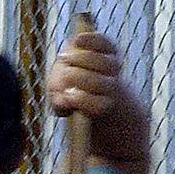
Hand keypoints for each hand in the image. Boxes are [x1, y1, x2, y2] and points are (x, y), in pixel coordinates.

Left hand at [46, 28, 152, 173]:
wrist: (113, 134)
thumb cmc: (87, 105)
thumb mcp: (72, 87)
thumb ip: (60, 82)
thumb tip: (61, 94)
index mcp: (109, 65)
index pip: (107, 46)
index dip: (93, 40)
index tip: (77, 39)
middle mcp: (114, 78)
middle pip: (101, 61)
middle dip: (79, 59)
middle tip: (63, 60)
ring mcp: (113, 95)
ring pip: (99, 81)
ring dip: (78, 79)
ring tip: (64, 84)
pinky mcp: (107, 114)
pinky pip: (96, 104)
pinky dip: (80, 100)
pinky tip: (68, 100)